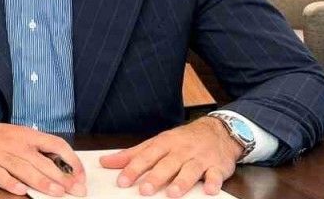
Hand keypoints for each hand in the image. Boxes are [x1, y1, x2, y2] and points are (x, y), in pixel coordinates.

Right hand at [0, 110, 86, 196]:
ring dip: (41, 181)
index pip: (56, 144)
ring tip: (56, 192)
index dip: (71, 160)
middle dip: (61, 177)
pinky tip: (20, 190)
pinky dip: (10, 183)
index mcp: (28, 135)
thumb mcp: (18, 136)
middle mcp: (16, 144)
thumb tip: (63, 166)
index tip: (80, 175)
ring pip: (24, 169)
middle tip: (76, 190)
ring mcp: (0, 155)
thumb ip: (38, 150)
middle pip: (42, 161)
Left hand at [99, 117, 242, 196]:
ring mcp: (200, 158)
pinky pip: (216, 174)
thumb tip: (105, 162)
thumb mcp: (156, 143)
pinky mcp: (218, 166)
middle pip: (167, 164)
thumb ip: (132, 154)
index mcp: (165, 143)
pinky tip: (209, 190)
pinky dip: (213, 182)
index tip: (122, 181)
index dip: (134, 169)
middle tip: (144, 190)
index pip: (146, 156)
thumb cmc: (182, 140)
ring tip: (173, 194)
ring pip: (190, 170)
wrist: (218, 131)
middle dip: (156, 177)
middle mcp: (181, 150)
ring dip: (182, 181)